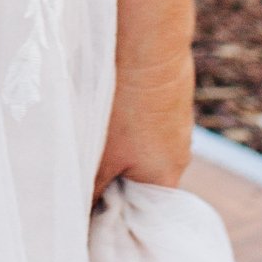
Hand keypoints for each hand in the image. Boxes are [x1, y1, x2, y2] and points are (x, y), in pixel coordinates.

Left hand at [95, 50, 193, 200]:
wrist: (150, 44)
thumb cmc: (126, 107)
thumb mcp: (102, 156)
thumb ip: (94, 189)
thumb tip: (81, 217)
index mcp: (168, 179)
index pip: (141, 212)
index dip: (113, 210)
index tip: (87, 204)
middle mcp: (180, 156)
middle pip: (142, 178)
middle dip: (115, 175)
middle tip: (85, 166)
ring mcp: (178, 126)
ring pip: (143, 148)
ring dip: (120, 146)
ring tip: (95, 132)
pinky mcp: (171, 101)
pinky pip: (148, 123)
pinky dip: (130, 121)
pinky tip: (110, 107)